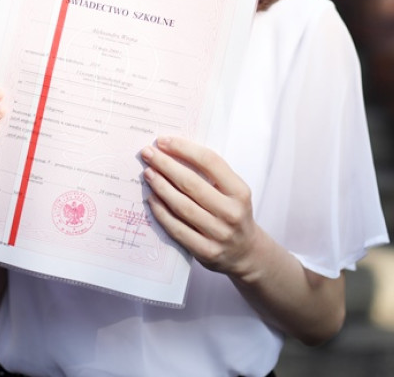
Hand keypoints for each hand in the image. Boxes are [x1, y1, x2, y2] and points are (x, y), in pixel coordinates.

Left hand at [140, 136, 260, 278]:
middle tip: (148, 153)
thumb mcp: (233, 191)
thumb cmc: (233, 213)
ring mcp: (219, 234)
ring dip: (161, 187)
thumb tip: (174, 152)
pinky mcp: (206, 251)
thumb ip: (211, 173)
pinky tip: (151, 198)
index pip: (210, 162)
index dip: (185, 149)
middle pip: (192, 183)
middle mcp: (231, 212)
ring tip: (148, 173)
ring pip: (182, 206)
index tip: (164, 141)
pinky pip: (177, 229)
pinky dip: (161, 212)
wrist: (245, 252)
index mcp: (239, 192)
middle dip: (166, 165)